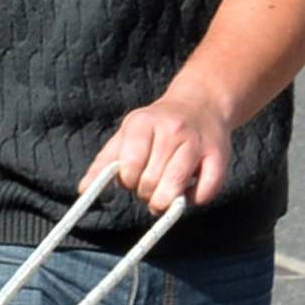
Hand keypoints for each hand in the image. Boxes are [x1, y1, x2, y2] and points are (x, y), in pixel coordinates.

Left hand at [82, 84, 231, 213]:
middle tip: (151, 186)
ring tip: (166, 193)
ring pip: (175, 189)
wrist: (202, 103)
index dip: (128, 182)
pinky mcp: (219, 156)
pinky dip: (195, 199)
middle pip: (151, 182)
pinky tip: (190, 189)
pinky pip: (205, 193)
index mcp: (143, 124)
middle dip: (147, 193)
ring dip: (167, 201)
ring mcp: (197, 143)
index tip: (133, 179)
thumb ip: (105, 162)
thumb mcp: (127, 134)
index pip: (129, 168)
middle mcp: (171, 130)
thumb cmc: (158, 125)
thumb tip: (84, 190)